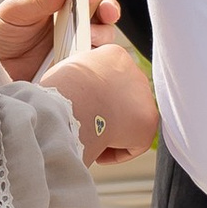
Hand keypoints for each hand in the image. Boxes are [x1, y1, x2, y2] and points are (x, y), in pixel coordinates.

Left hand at [0, 0, 122, 84]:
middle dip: (108, 12)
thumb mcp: (16, 11)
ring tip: (87, 39)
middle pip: (101, 17)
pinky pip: (90, 67)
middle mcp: (72, 27)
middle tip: (105, 14)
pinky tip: (79, 60)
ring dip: (100, 37)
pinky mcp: (70, 73)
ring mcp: (73, 50)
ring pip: (101, 41)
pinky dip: (91, 63)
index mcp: (60, 7)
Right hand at [38, 38, 158, 164]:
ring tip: (89, 138)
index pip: (107, 80)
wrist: (72, 105)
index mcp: (112, 55)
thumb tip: (76, 98)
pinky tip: (98, 150)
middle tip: (85, 127)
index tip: (81, 110)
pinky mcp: (148, 122)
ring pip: (126, 122)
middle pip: (119, 100)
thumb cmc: (58, 94)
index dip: (93, 99)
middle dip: (104, 115)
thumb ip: (78, 82)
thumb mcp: (63, 77)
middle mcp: (134, 71)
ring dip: (109, 133)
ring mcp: (145, 96)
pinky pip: (133, 144)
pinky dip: (115, 152)